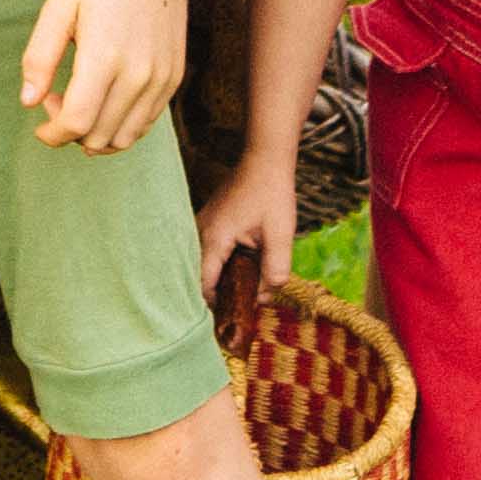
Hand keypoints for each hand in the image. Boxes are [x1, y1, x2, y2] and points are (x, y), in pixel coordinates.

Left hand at [17, 0, 190, 154]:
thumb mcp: (58, 7)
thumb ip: (40, 56)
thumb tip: (28, 102)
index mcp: (105, 56)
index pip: (77, 122)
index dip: (53, 134)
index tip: (40, 125)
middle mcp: (138, 74)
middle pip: (98, 137)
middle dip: (69, 132)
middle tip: (55, 98)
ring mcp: (160, 79)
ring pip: (123, 139)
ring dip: (95, 134)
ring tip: (81, 100)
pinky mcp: (173, 78)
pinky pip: (145, 124)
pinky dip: (120, 126)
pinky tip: (105, 99)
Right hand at [193, 146, 298, 294]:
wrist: (265, 159)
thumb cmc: (272, 194)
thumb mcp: (280, 236)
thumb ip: (274, 271)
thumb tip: (263, 298)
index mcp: (214, 238)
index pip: (204, 285)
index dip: (216, 306)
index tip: (232, 320)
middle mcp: (200, 232)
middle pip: (201, 276)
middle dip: (220, 295)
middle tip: (241, 308)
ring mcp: (202, 224)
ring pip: (204, 264)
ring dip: (222, 279)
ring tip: (244, 290)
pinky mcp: (209, 221)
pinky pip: (209, 251)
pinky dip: (221, 264)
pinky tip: (242, 269)